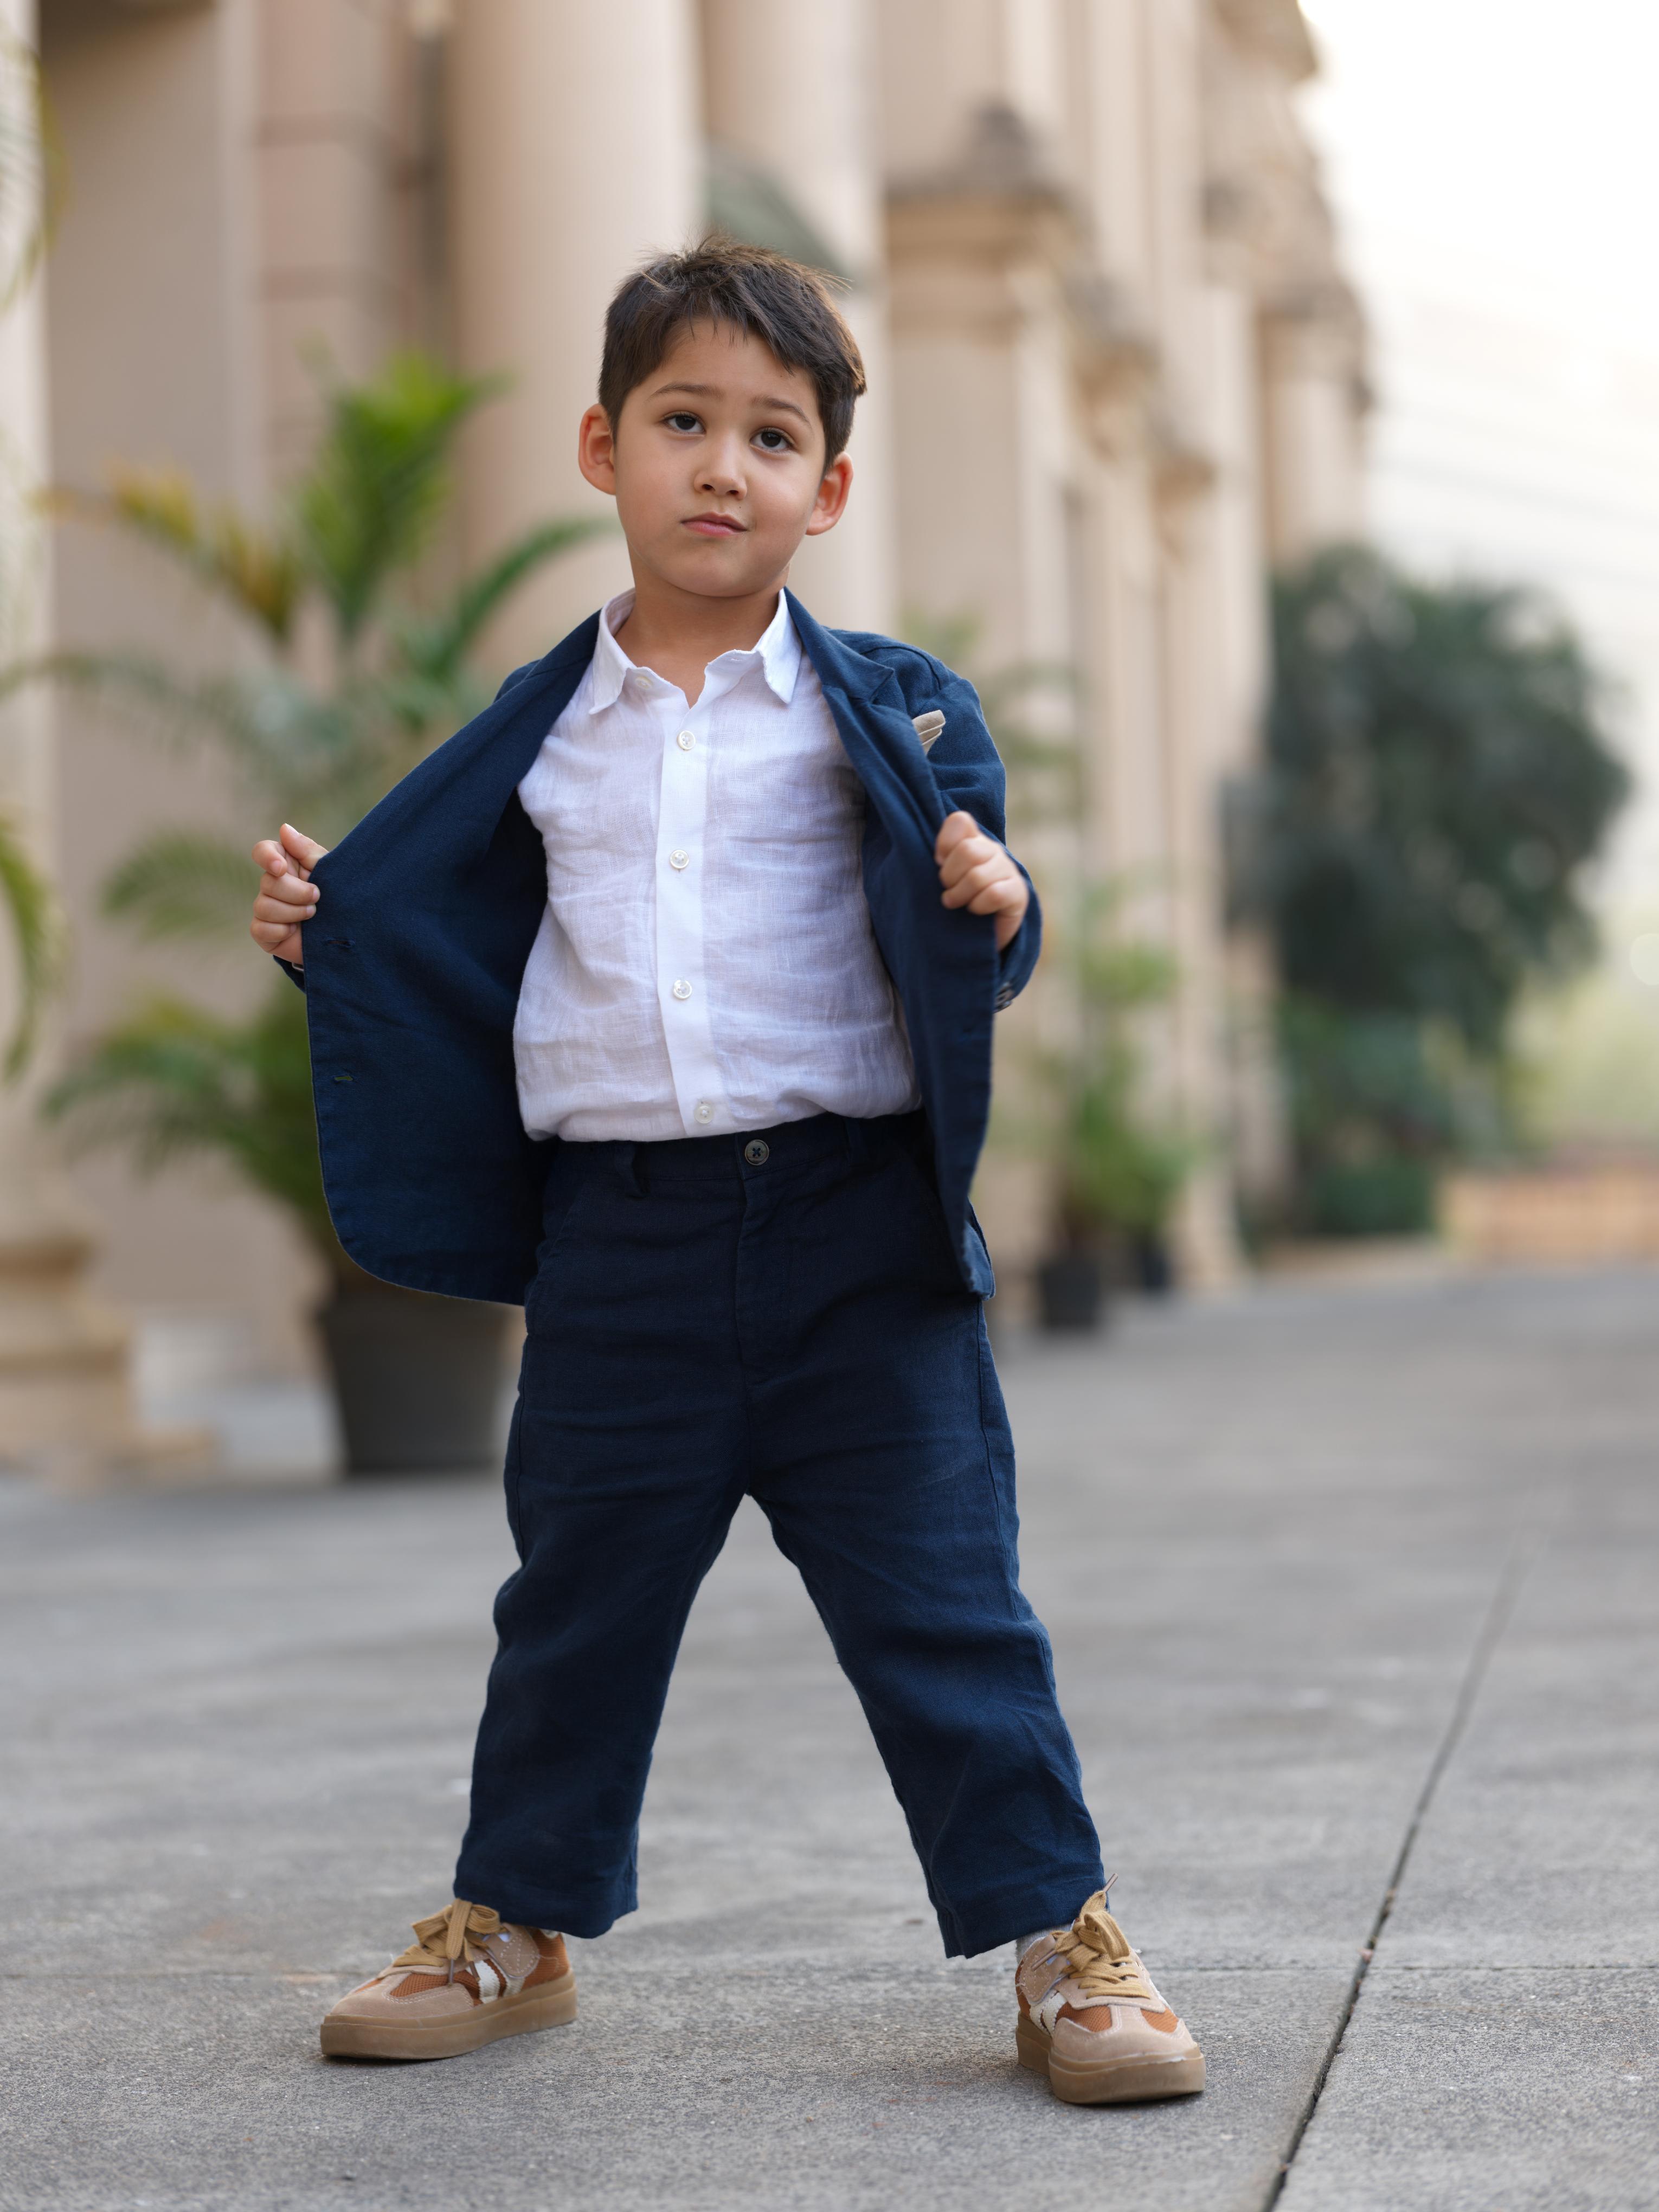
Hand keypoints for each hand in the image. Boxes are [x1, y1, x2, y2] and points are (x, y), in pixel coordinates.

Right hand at [250, 823, 328, 964]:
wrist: (346, 934)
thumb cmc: (338, 897)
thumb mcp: (329, 871)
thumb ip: (307, 851)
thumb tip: (284, 828)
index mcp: (286, 864)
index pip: (262, 851)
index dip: (267, 857)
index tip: (282, 868)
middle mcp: (271, 884)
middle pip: (267, 882)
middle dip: (296, 892)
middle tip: (317, 896)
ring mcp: (265, 908)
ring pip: (263, 906)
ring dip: (293, 912)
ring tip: (313, 914)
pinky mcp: (264, 932)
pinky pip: (260, 929)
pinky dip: (282, 931)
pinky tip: (296, 931)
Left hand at [935, 811, 1028, 950]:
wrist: (980, 933)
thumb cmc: (955, 901)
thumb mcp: (942, 877)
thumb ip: (938, 859)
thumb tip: (938, 857)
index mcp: (972, 840)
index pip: (960, 821)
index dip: (944, 843)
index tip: (938, 862)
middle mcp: (992, 850)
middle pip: (967, 851)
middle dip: (949, 876)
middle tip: (947, 890)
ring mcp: (1008, 869)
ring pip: (978, 876)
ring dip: (960, 895)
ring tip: (955, 904)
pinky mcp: (1018, 892)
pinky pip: (994, 894)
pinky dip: (978, 906)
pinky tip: (975, 911)